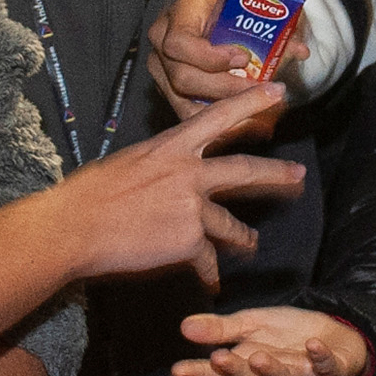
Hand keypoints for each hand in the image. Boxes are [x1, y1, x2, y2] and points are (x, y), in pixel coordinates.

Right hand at [54, 82, 300, 286]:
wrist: (77, 227)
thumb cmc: (89, 194)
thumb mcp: (128, 162)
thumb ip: (158, 164)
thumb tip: (168, 173)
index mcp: (171, 148)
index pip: (219, 117)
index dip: (251, 103)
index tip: (278, 92)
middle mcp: (188, 173)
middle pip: (244, 171)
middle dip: (276, 174)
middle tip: (299, 176)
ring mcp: (191, 208)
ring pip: (231, 226)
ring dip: (244, 238)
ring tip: (252, 244)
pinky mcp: (188, 242)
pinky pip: (207, 260)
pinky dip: (209, 273)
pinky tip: (212, 283)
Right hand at [147, 0, 279, 114]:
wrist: (208, 6)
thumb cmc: (226, 0)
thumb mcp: (245, 1)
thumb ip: (272, 23)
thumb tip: (300, 51)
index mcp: (177, 16)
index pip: (179, 44)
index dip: (210, 58)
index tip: (242, 58)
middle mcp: (161, 45)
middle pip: (184, 79)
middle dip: (226, 90)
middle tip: (260, 92)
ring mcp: (162, 71)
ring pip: (185, 104)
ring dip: (225, 114)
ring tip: (260, 117)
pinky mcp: (170, 91)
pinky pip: (189, 115)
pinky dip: (219, 125)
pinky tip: (247, 125)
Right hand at [171, 305, 364, 375]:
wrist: (335, 337)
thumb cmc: (289, 335)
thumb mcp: (252, 324)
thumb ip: (221, 329)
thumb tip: (184, 326)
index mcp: (249, 364)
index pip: (220, 372)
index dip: (199, 372)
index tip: (178, 370)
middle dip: (235, 370)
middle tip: (218, 359)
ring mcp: (301, 375)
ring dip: (270, 371)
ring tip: (258, 357)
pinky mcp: (329, 369)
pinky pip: (325, 366)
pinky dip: (319, 356)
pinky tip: (313, 345)